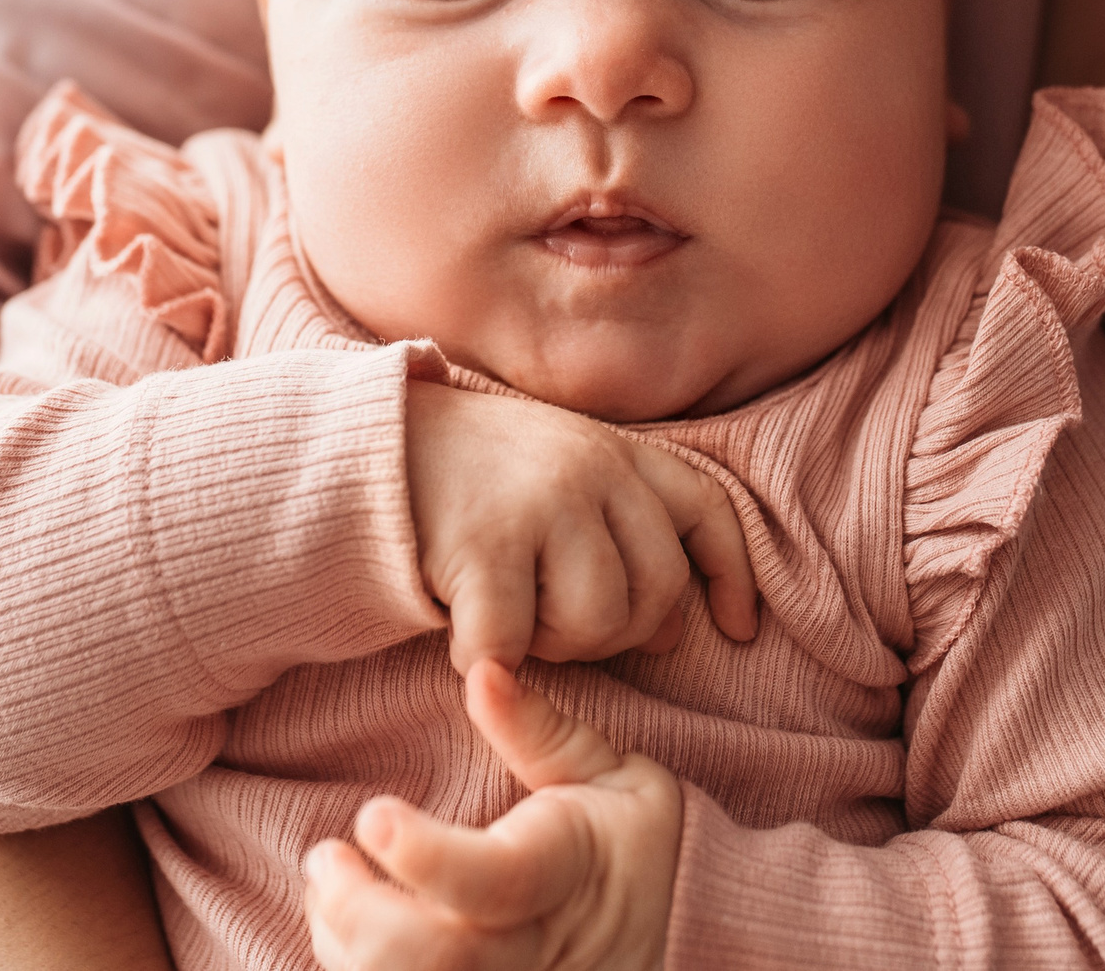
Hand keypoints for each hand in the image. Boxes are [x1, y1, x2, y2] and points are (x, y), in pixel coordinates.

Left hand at [305, 660, 680, 970]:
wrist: (682, 927)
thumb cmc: (630, 839)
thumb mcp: (609, 770)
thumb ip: (538, 729)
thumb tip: (480, 668)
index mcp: (567, 873)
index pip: (494, 881)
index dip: (425, 857)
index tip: (371, 814)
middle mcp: (535, 949)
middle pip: (439, 961)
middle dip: (359, 914)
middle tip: (324, 858)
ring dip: (345, 948)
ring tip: (329, 889)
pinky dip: (359, 970)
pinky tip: (347, 931)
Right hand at [406, 382, 757, 669]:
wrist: (367, 447)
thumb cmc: (470, 474)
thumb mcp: (558, 475)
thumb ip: (621, 533)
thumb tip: (678, 629)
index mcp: (616, 451)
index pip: (706, 509)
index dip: (732, 575)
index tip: (737, 630)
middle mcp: (591, 469)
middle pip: (656, 590)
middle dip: (617, 632)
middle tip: (554, 622)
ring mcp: (541, 504)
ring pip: (598, 623)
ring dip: (554, 645)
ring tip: (511, 615)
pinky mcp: (485, 544)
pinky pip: (512, 643)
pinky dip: (485, 658)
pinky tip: (463, 638)